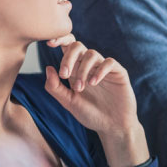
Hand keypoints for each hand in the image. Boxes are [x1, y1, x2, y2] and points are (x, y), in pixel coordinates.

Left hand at [44, 38, 148, 166]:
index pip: (68, 47)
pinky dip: (99, 71)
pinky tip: (93, 83)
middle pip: (78, 46)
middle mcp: (89, 66)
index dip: (60, 39)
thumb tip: (48, 68)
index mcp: (76, 69)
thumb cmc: (90, 114)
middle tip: (64, 75)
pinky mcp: (118, 72)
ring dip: (82, 70)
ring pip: (92, 54)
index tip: (49, 44)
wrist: (112, 127)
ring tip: (81, 88)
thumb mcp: (69, 103)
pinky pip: (108, 62)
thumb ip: (55, 88)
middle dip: (68, 58)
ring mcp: (104, 68)